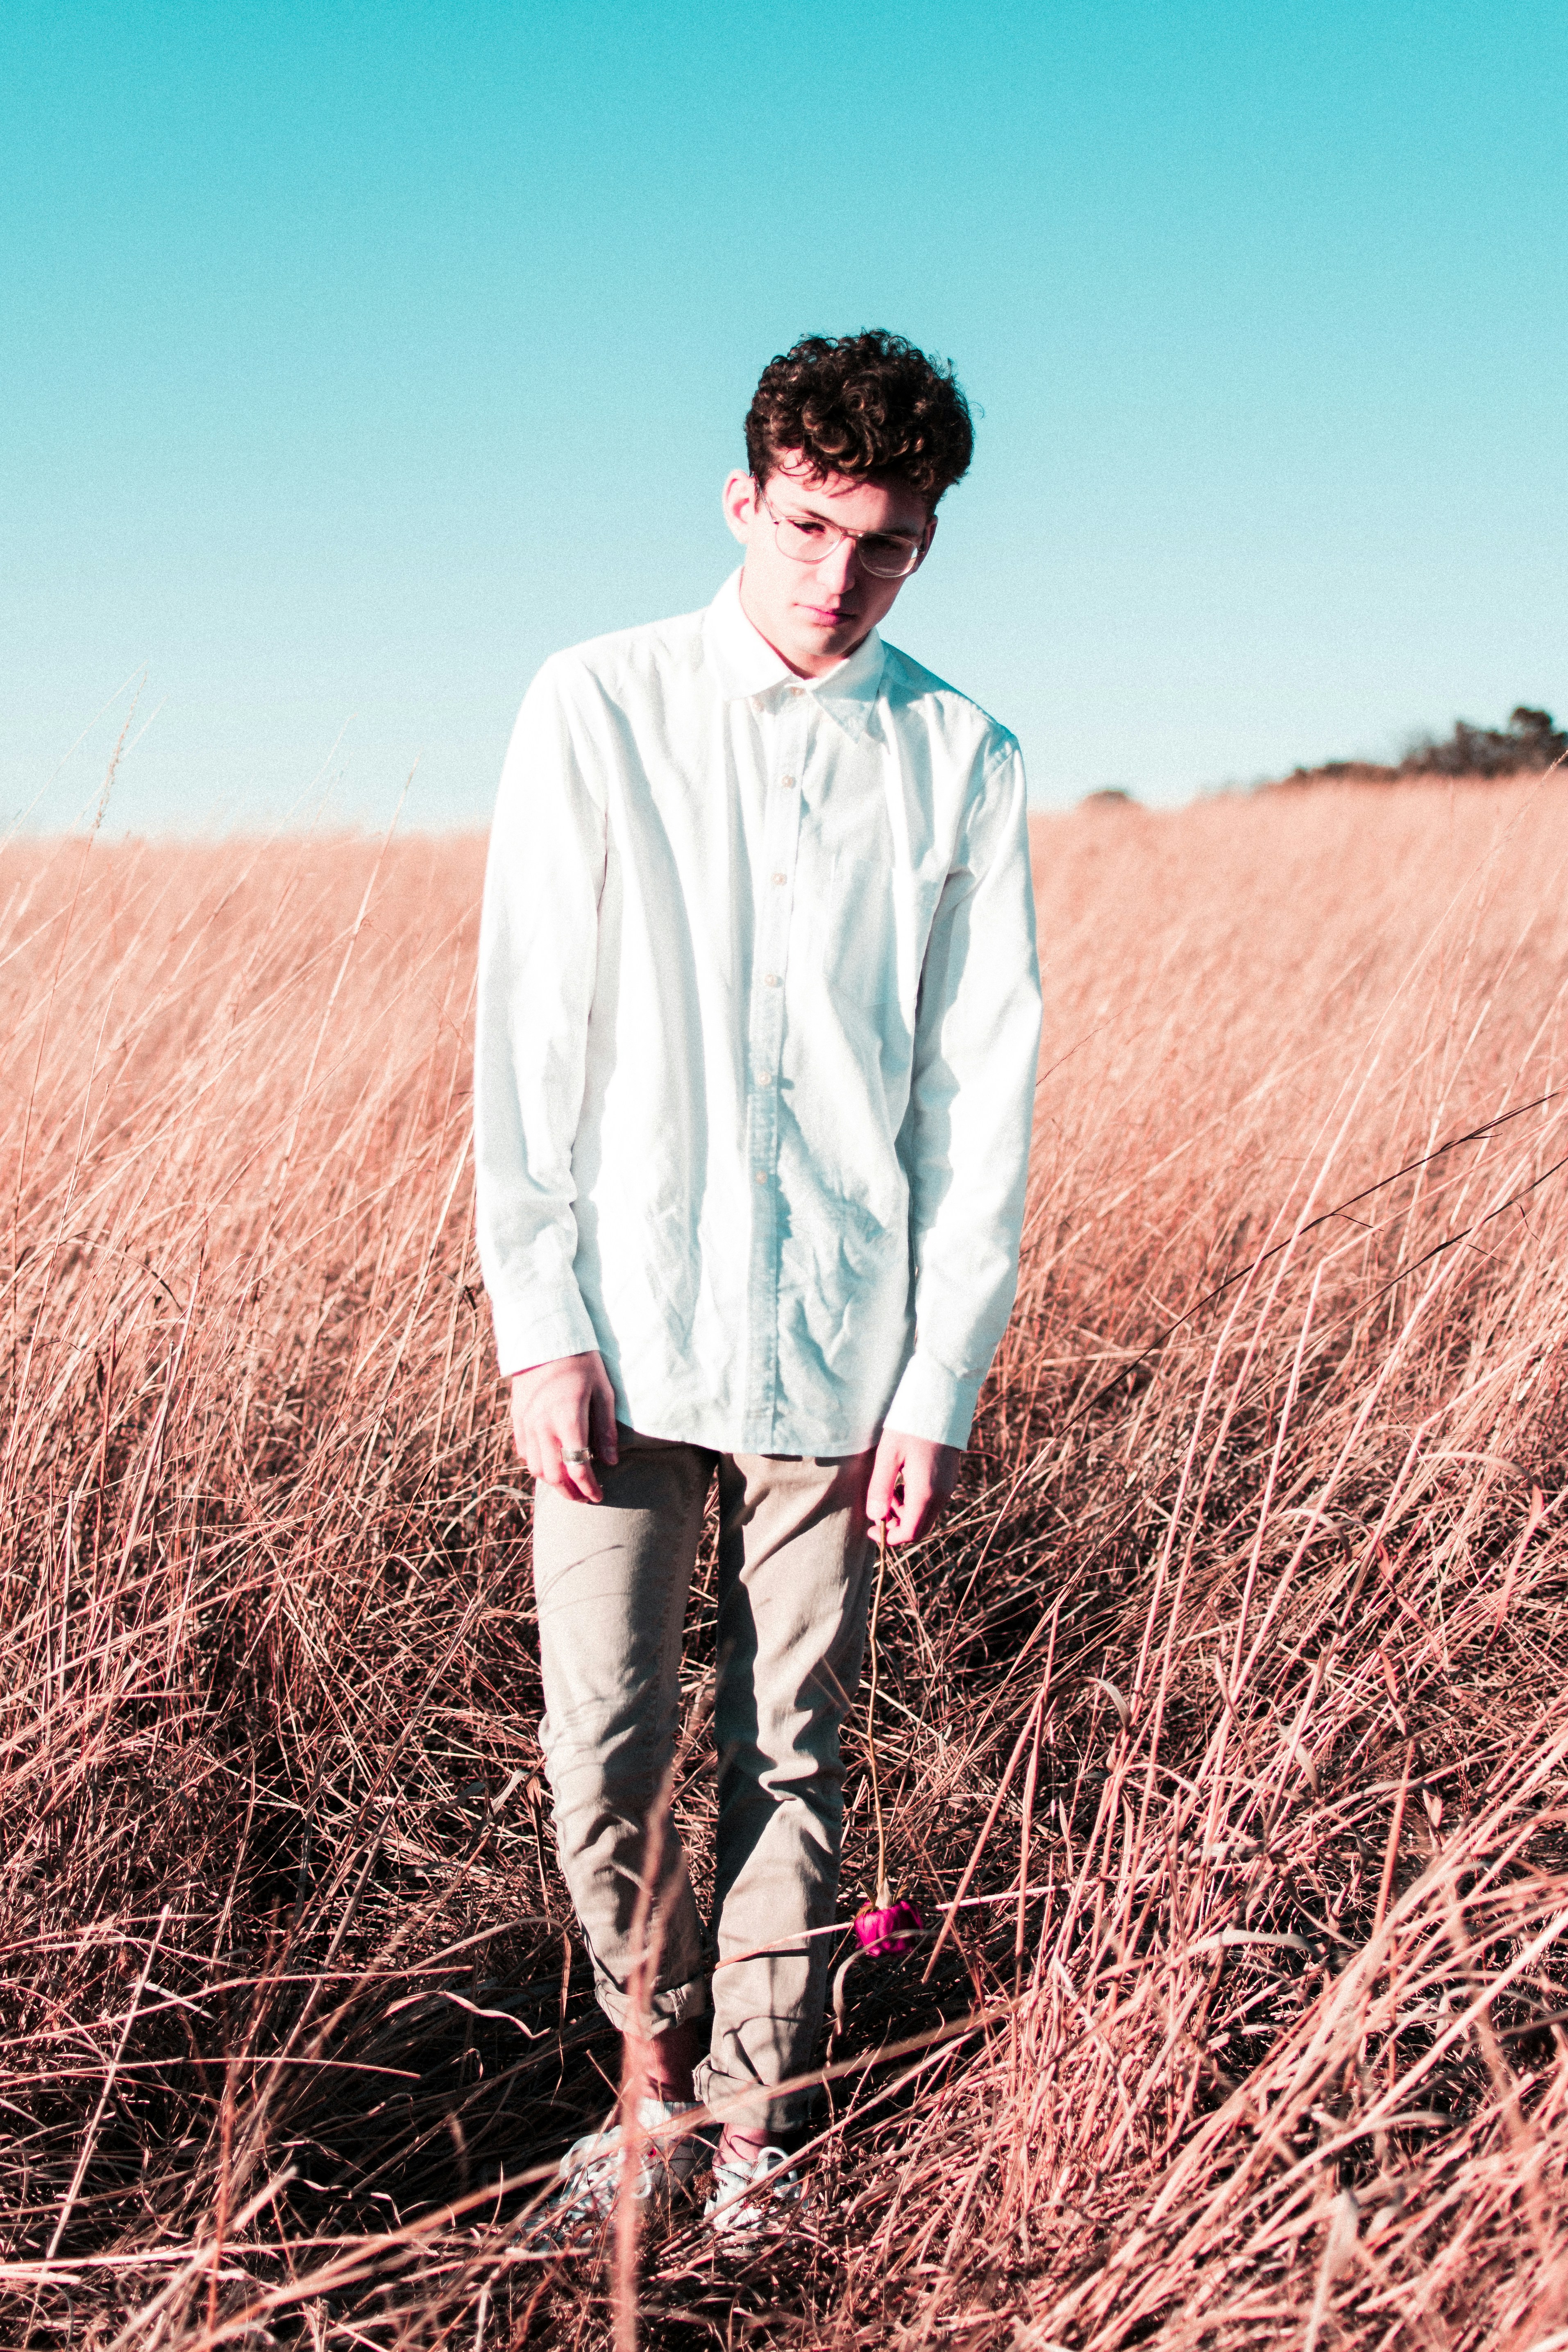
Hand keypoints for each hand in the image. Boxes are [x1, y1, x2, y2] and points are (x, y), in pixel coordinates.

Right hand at [509, 1351, 618, 1502]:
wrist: (545, 1337)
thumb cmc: (581, 1362)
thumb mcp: (603, 1392)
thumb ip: (605, 1430)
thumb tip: (610, 1462)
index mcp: (568, 1421)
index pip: (578, 1468)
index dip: (589, 1488)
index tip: (599, 1496)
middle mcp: (543, 1427)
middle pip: (553, 1475)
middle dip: (570, 1492)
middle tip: (584, 1497)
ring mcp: (526, 1424)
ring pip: (535, 1468)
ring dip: (552, 1482)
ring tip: (569, 1484)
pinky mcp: (517, 1418)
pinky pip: (523, 1452)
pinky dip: (536, 1465)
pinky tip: (550, 1463)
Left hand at [867, 1428, 959, 1544]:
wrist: (941, 1401)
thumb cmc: (910, 1425)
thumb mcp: (888, 1455)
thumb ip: (880, 1488)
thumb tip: (874, 1518)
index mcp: (926, 1493)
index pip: (909, 1533)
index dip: (889, 1538)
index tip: (870, 1529)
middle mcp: (941, 1495)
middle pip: (919, 1528)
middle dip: (897, 1526)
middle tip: (878, 1507)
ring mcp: (948, 1487)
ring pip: (926, 1516)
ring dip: (905, 1513)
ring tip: (889, 1489)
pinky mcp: (949, 1479)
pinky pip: (932, 1503)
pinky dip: (915, 1502)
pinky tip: (903, 1481)